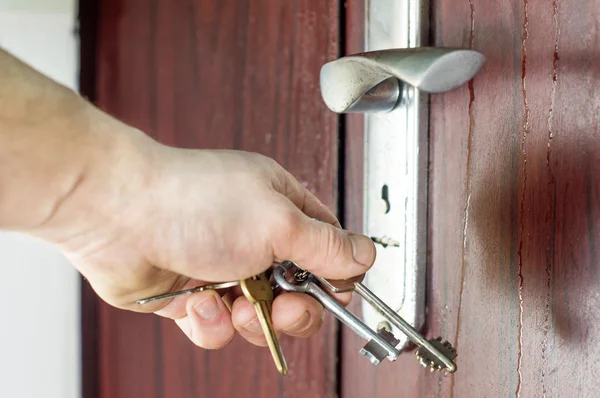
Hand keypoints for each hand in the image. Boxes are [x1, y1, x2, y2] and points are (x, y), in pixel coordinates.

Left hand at [35, 130, 375, 348]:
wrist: (118, 215)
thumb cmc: (192, 201)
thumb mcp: (278, 222)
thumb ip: (326, 246)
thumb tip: (364, 255)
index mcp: (281, 206)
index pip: (327, 246)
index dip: (336, 275)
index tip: (337, 294)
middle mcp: (254, 236)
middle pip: (297, 290)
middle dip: (294, 308)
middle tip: (285, 309)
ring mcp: (223, 267)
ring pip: (259, 316)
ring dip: (250, 319)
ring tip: (234, 305)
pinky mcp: (194, 294)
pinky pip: (219, 325)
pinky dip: (211, 321)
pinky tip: (198, 301)